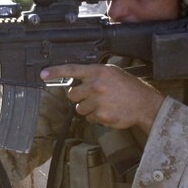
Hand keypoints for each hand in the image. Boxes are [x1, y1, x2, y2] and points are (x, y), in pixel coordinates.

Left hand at [41, 64, 164, 132]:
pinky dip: (96, 117)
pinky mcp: (101, 115)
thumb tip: (78, 79)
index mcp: (98, 72)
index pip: (72, 69)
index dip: (55, 71)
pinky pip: (89, 118)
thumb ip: (94, 74)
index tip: (43, 74)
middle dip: (79, 97)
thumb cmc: (129, 88)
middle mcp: (96, 85)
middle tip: (92, 96)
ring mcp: (98, 101)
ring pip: (79, 108)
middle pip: (72, 94)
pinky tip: (107, 111)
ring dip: (87, 108)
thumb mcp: (112, 73)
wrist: (144, 104)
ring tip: (102, 104)